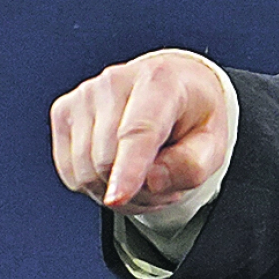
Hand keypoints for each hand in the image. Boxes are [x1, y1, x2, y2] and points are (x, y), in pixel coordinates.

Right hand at [50, 48, 229, 214]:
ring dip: (115, 192)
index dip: (128, 169)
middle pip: (107, 160)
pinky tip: (120, 173)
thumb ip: (192, 166)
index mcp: (160, 81)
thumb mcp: (214, 143)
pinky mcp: (64, 111)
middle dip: (136, 190)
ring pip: (85, 172)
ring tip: (146, 179)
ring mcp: (84, 95)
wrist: (175, 88)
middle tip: (164, 187)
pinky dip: (95, 186)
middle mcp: (115, 82)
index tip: (117, 197)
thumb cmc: (193, 116)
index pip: (138, 131)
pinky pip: (71, 173)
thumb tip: (152, 181)